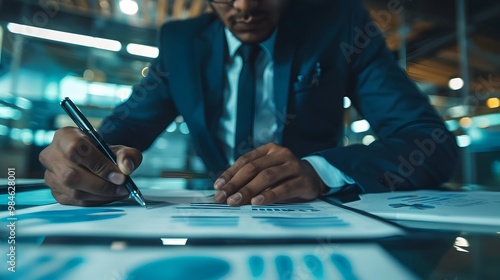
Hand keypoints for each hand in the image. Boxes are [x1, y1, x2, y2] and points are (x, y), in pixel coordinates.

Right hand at [39, 127, 142, 205]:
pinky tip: (109, 196)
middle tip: (122, 187)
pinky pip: (75, 202)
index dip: (99, 165)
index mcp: (64, 136)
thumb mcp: (119, 148)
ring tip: (119, 192)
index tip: (119, 176)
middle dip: (101, 185)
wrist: (94, 160)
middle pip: (72, 175)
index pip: (76, 149)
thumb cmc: (104, 152)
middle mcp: (51, 155)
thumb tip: (126, 168)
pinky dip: (96, 202)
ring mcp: (50, 175)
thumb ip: (127, 155)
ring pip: (74, 191)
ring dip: (101, 195)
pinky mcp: (56, 192)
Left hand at [212, 143, 328, 205]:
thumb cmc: (285, 177)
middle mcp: (282, 154)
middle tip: (222, 198)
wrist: (315, 178)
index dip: (230, 173)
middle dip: (235, 184)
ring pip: (267, 176)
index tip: (218, 187)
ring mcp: (294, 166)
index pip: (245, 160)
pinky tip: (257, 202)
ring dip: (248, 190)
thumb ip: (251, 177)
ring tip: (235, 201)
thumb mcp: (269, 171)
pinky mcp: (303, 180)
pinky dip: (269, 195)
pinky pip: (284, 188)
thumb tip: (225, 191)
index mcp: (270, 149)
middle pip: (253, 168)